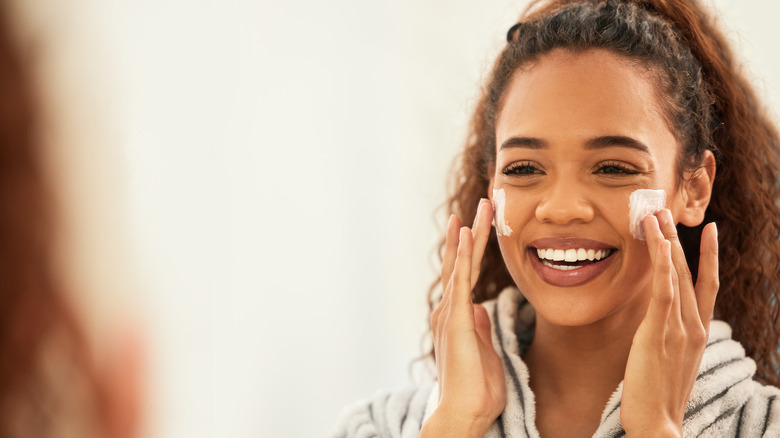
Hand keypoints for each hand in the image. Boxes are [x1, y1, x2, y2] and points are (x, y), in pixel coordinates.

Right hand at [421, 199, 505, 436]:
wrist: (463, 413)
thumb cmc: (476, 390)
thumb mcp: (485, 352)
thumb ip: (481, 329)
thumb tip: (481, 310)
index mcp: (458, 317)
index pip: (467, 274)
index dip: (473, 248)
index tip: (480, 224)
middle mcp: (450, 310)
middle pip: (462, 263)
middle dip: (473, 232)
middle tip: (484, 204)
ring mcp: (450, 314)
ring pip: (461, 265)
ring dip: (470, 235)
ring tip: (480, 209)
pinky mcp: (455, 320)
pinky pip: (460, 281)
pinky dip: (462, 256)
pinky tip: (466, 234)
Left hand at [621, 209, 718, 436]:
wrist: (658, 425)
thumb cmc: (657, 397)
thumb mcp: (668, 361)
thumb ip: (668, 338)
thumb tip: (658, 325)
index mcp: (697, 333)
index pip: (706, 286)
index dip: (708, 257)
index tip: (707, 231)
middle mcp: (693, 326)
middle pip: (690, 273)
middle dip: (679, 240)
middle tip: (667, 211)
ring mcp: (679, 328)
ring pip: (676, 276)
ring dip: (666, 243)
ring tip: (656, 215)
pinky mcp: (659, 332)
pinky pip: (663, 290)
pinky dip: (663, 264)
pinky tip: (658, 242)